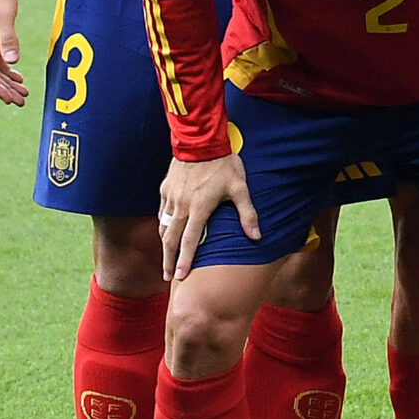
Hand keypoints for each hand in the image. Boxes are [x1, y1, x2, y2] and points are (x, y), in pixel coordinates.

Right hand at [159, 152, 256, 281]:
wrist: (200, 141)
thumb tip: (257, 237)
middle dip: (169, 260)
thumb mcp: (240, 188)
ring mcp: (170, 198)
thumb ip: (248, 214)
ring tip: (167, 260)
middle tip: (169, 277)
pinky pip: (161, 213)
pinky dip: (163, 226)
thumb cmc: (224, 165)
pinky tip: (166, 233)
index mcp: (198, 208)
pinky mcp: (165, 189)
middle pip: (170, 240)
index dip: (184, 260)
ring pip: (163, 227)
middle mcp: (180, 206)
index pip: (189, 241)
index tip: (179, 276)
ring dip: (165, 245)